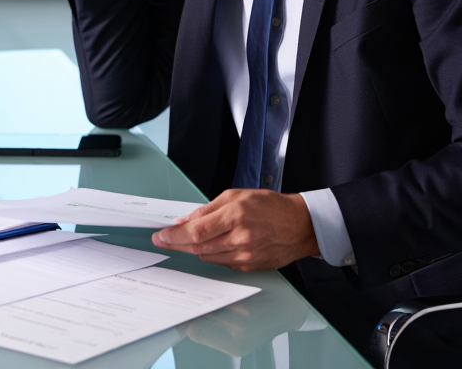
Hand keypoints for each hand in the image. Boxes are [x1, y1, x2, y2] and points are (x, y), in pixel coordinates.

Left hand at [151, 189, 318, 270]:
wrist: (301, 225)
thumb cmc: (271, 207)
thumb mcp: (237, 196)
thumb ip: (209, 208)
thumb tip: (186, 220)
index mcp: (236, 215)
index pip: (196, 230)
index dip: (174, 235)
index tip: (160, 236)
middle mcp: (240, 237)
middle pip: (198, 247)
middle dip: (177, 243)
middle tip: (163, 240)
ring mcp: (245, 255)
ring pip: (207, 257)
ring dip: (194, 249)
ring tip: (187, 240)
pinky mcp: (249, 266)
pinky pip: (221, 263)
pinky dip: (212, 254)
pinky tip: (211, 245)